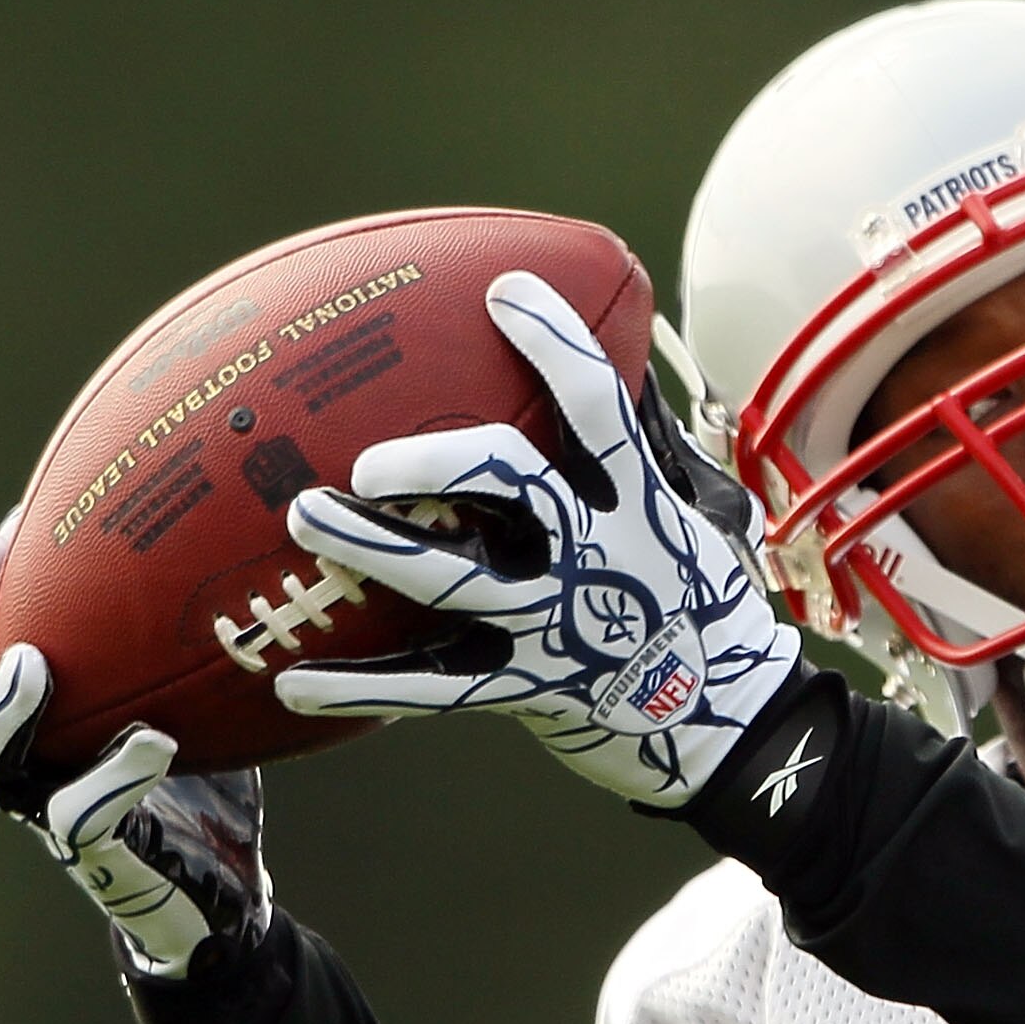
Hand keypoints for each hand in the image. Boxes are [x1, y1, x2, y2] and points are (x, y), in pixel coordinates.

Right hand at [0, 514, 271, 981]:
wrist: (222, 895)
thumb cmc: (199, 781)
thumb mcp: (190, 699)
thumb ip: (179, 641)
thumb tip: (220, 538)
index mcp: (31, 719)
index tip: (3, 531)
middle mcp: (21, 761)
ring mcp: (47, 811)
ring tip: (33, 665)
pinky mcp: (97, 858)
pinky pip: (81, 819)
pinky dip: (114, 776)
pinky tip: (152, 741)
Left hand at [272, 269, 800, 808]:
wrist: (734, 731)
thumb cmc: (709, 610)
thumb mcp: (705, 522)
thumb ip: (654, 455)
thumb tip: (626, 365)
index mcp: (637, 503)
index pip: (598, 407)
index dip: (554, 345)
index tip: (504, 292)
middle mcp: (594, 555)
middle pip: (510, 482)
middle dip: (435, 457)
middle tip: (370, 457)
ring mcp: (557, 623)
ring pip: (452, 577)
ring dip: (372, 546)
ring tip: (305, 517)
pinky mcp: (527, 687)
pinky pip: (429, 688)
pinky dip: (358, 686)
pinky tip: (289, 680)